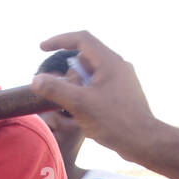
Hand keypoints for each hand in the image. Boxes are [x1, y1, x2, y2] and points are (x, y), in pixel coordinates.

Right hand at [30, 32, 155, 159]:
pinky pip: (100, 84)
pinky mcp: (123, 92)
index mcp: (109, 61)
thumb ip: (55, 89)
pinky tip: (87, 112)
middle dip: (70, 73)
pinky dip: (88, 92)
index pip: (81, 39)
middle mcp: (118, 65)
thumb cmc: (114, 121)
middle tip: (65, 94)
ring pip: (92, 73)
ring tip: (78, 107)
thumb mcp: (79, 104)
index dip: (59, 40)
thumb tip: (36, 80)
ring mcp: (122, 78)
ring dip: (78, 85)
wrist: (142, 140)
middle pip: (85, 58)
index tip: (42, 48)